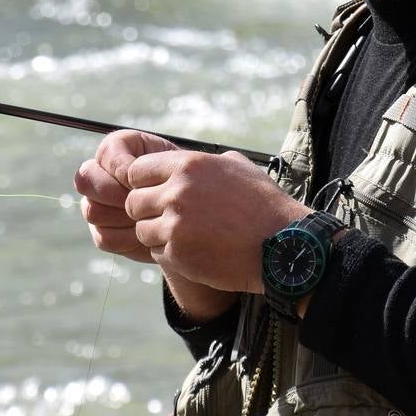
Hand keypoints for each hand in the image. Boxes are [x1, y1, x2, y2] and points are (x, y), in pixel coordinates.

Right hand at [74, 129, 177, 263]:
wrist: (192, 213)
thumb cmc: (186, 183)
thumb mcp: (174, 166)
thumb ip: (150, 165)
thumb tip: (129, 179)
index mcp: (118, 150)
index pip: (105, 153)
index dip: (122, 168)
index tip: (144, 180)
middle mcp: (101, 175)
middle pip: (86, 180)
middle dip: (114, 193)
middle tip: (140, 202)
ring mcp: (98, 204)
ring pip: (92, 211)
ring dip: (122, 217)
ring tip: (148, 217)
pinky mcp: (103, 232)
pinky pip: (103, 238)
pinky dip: (125, 239)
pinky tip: (145, 235)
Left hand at [124, 149, 309, 292]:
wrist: (282, 245)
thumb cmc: (264, 204)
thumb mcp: (238, 167)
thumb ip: (207, 162)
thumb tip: (192, 160)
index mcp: (188, 166)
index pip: (136, 170)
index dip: (143, 183)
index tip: (155, 192)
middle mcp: (177, 192)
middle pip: (133, 201)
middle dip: (146, 210)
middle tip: (167, 217)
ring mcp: (175, 225)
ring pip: (141, 229)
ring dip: (156, 234)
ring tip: (184, 235)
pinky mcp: (178, 254)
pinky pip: (156, 252)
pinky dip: (170, 253)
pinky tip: (194, 250)